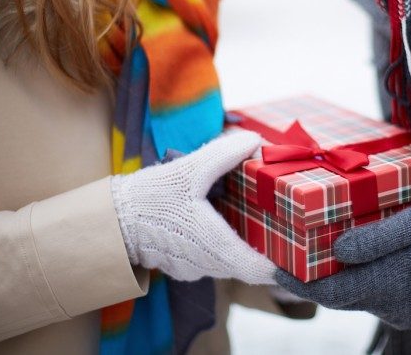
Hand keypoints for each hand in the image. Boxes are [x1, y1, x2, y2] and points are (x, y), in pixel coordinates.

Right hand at [111, 130, 275, 284]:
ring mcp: (193, 269)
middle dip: (265, 249)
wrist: (113, 219)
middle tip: (282, 228)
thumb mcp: (189, 169)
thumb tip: (254, 140)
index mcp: (214, 244)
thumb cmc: (151, 198)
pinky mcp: (182, 266)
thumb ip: (223, 154)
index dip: (281, 267)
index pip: (258, 269)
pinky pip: (211, 260)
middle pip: (247, 265)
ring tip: (257, 222)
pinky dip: (221, 246)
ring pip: (229, 263)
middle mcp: (207, 264)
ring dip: (242, 246)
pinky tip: (223, 223)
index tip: (297, 255)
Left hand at [275, 205, 410, 328]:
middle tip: (296, 251)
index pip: (326, 294)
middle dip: (314, 276)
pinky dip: (362, 278)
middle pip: (338, 295)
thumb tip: (337, 248)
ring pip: (357, 294)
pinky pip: (376, 294)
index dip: (297, 282)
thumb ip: (374, 238)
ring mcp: (399, 309)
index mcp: (384, 284)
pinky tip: (362, 256)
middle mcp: (387, 304)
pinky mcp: (410, 308)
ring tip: (327, 247)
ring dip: (340, 275)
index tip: (274, 267)